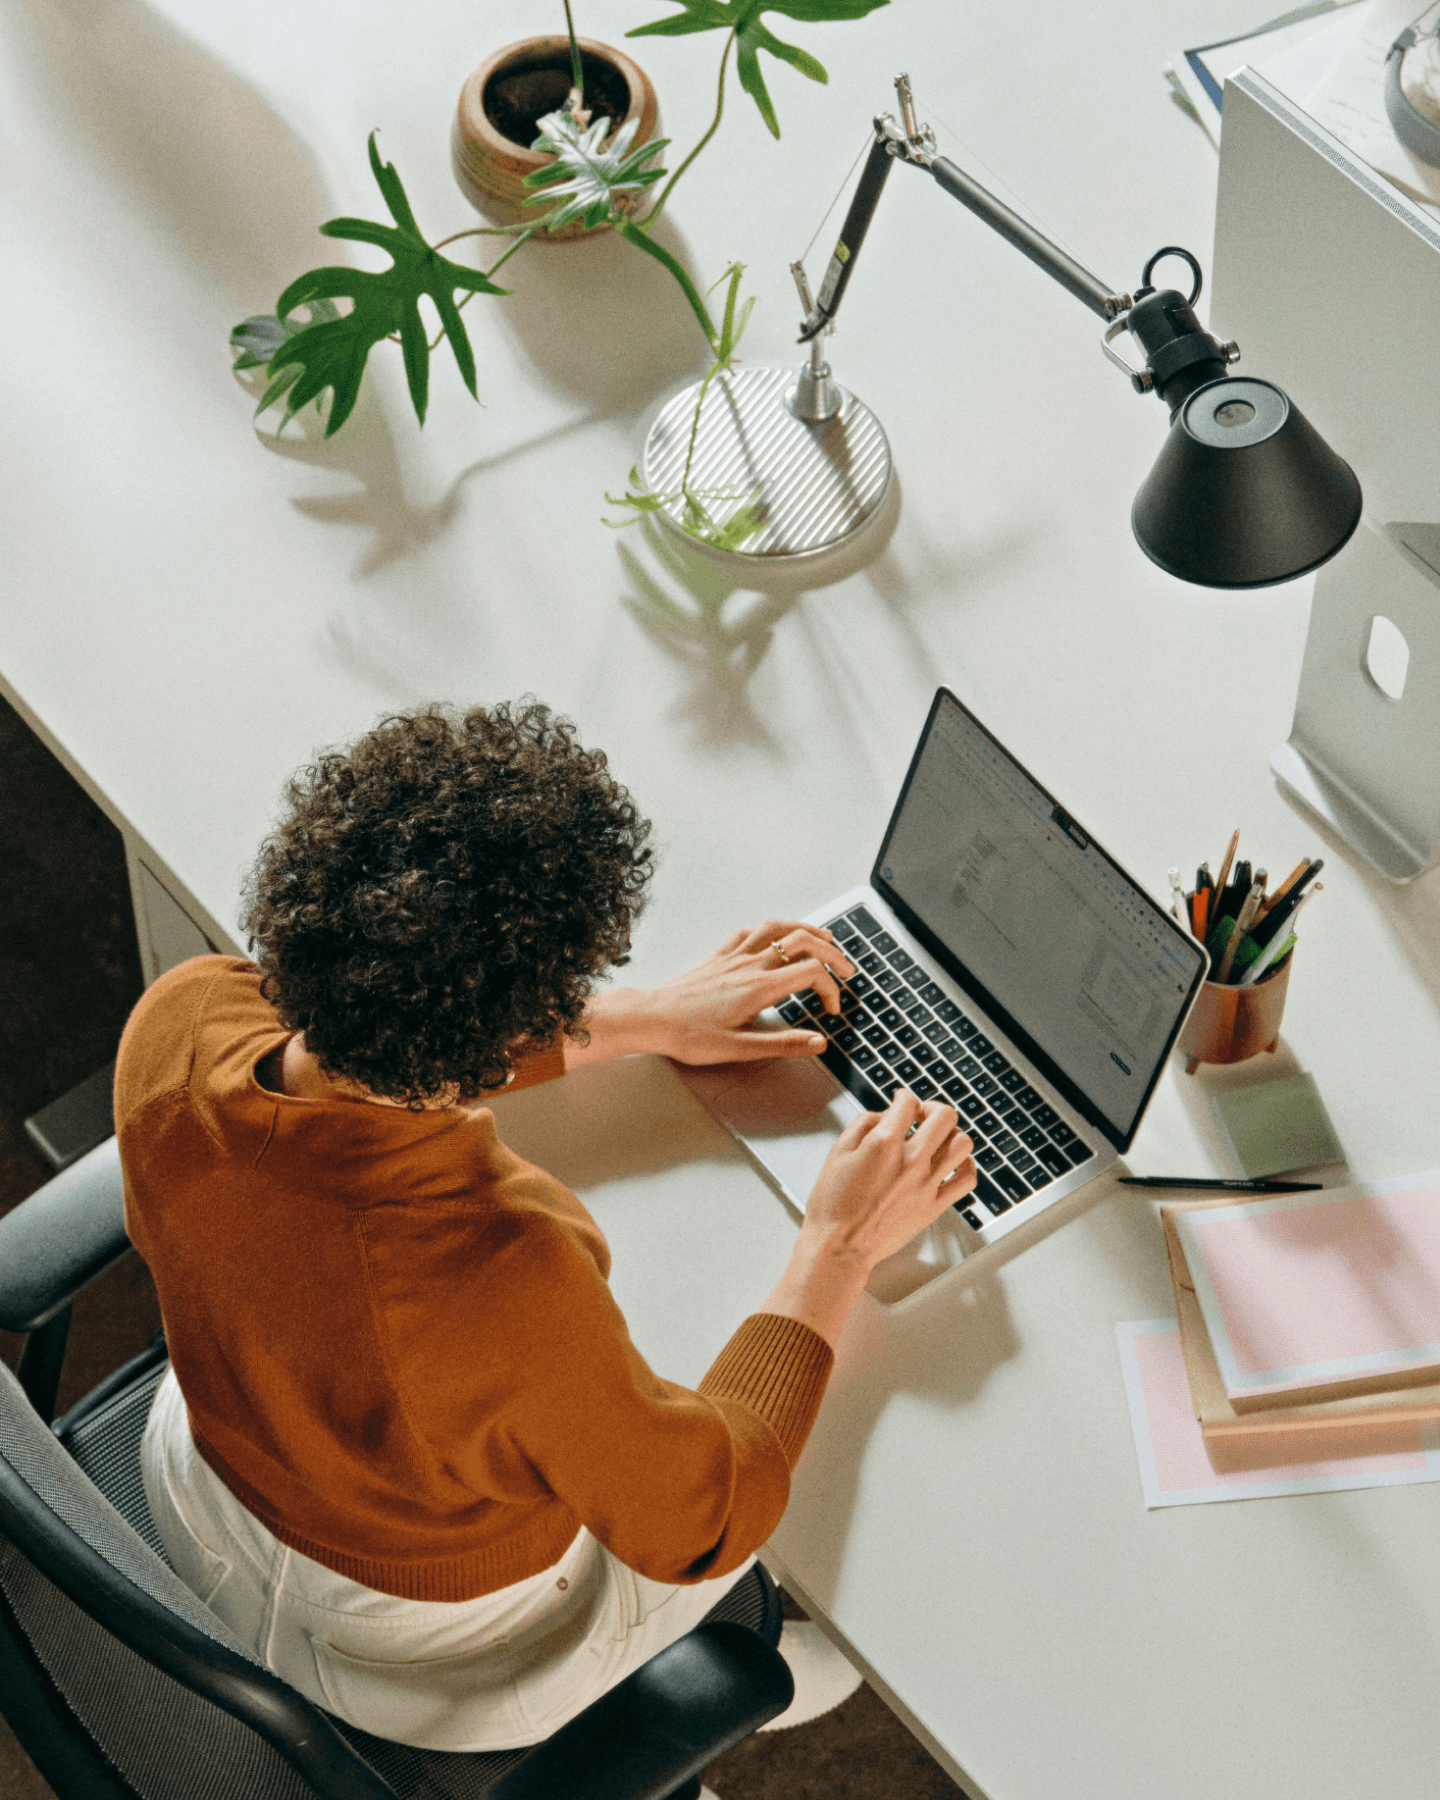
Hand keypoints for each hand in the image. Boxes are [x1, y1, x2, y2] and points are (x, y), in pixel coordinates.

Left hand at [572, 920, 855, 1066]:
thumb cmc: (687, 1036)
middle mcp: (749, 965)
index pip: (811, 973)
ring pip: (777, 928)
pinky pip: (749, 932)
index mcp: (759, 988)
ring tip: (823, 939)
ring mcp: (733, 956)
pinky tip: (772, 938)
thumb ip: (782, 1044)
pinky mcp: (718, 955)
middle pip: (803, 942)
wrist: (650, 1018)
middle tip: (845, 969)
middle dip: (832, 952)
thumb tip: (817, 1043)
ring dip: (805, 930)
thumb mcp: (738, 1049)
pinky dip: (770, 931)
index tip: (831, 1008)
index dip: (831, 988)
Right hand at [759, 1088, 975, 1344]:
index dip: (904, 1096)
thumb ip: (863, 1125)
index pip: (909, 1102)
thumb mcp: (837, 1152)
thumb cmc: (832, 1205)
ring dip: (952, 1134)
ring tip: (939, 1139)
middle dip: (932, 1108)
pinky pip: (966, 1179)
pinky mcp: (934, 1206)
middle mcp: (911, 1160)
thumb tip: (885, 1115)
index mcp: (884, 1143)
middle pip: (944, 1116)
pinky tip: (954, 1163)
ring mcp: (926, 1183)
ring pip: (962, 1143)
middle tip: (923, 1115)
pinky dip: (965, 1165)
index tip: (902, 1100)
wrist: (840, 1247)